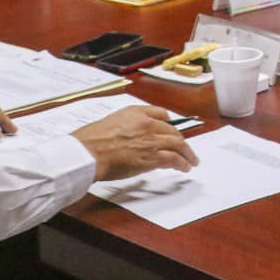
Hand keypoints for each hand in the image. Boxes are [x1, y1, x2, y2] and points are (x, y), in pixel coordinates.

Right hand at [72, 106, 199, 181]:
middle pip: (173, 131)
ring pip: (178, 144)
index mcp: (136, 112)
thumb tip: (132, 136)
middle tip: (186, 148)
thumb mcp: (110, 121)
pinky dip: (182, 163)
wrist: (87, 152)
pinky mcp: (151, 157)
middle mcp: (147, 123)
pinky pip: (173, 159)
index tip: (172, 129)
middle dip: (181, 141)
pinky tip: (184, 167)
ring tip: (191, 160)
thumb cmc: (91, 140)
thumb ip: (125, 125)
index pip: (161, 113)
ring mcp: (151, 140)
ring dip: (187, 154)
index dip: (169, 123)